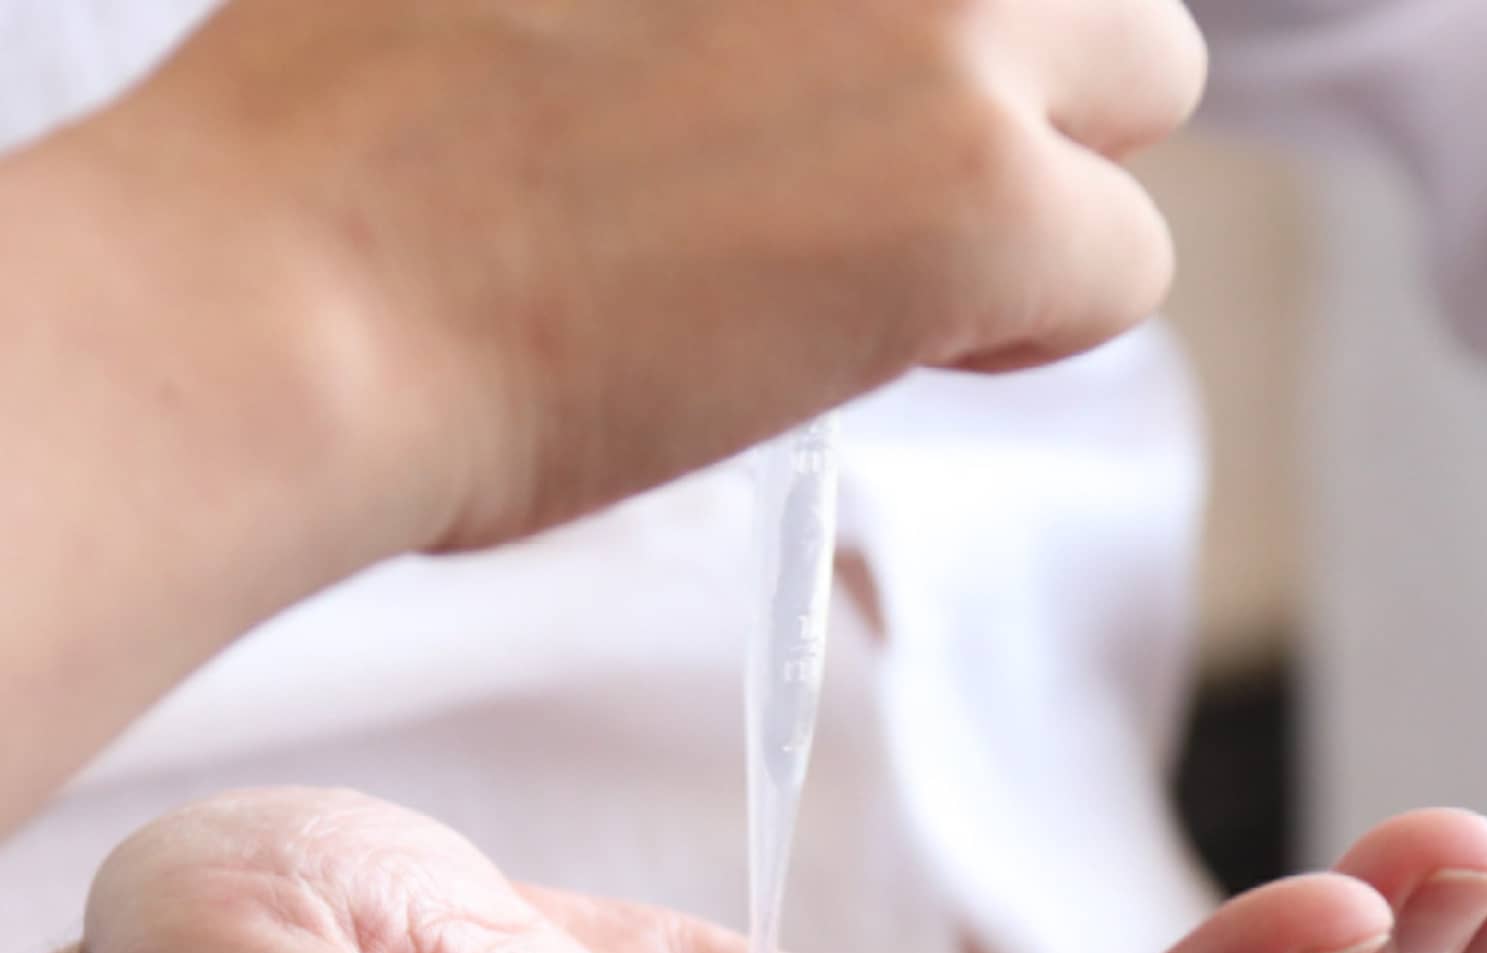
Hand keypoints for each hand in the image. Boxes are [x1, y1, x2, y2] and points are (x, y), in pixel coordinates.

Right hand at [88, 0, 1206, 546]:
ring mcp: (940, 21)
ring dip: (1047, 185)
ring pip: (1147, 76)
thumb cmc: (349, 154)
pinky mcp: (976, 200)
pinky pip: (1126, 265)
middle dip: (1016, 71)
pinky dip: (1035, 323)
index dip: (910, 26)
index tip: (840, 93)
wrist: (302, 293)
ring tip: (891, 274)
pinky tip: (908, 350)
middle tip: (881, 180)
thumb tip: (761, 42)